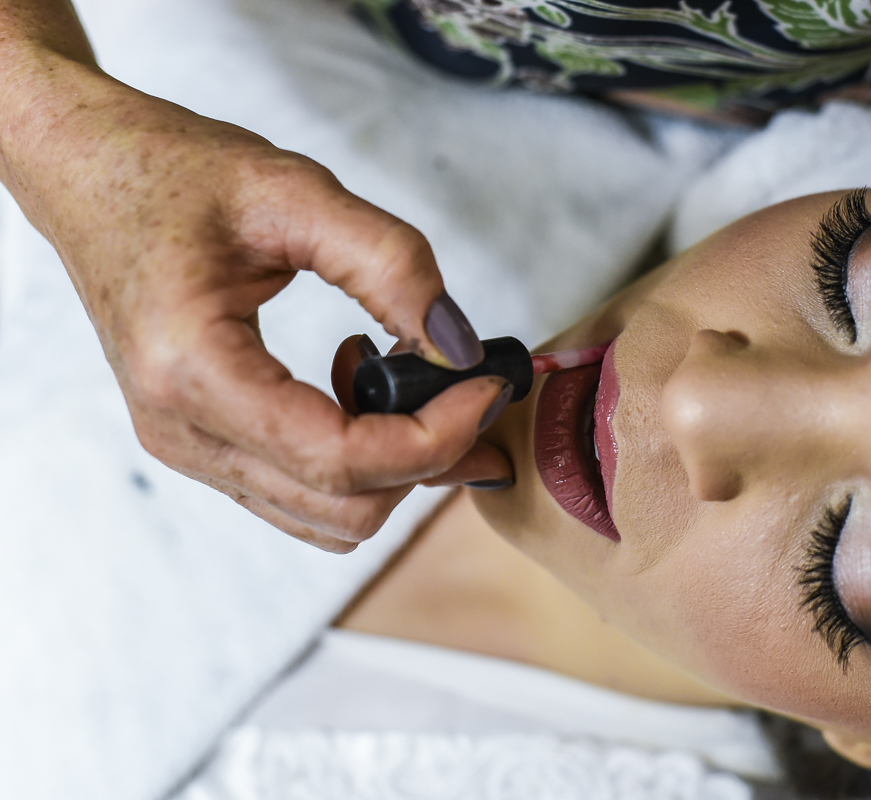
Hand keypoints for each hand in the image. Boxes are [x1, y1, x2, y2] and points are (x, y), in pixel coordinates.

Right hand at [2, 58, 512, 550]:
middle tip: (468, 391)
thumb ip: (391, 264)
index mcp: (192, 370)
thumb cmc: (174, 173)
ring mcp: (185, 447)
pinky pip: (299, 493)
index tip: (486, 386)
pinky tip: (358, 386)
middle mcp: (180, 431)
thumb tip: (460, 345)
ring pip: (325, 517)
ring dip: (393, 467)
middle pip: (342, 508)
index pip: (340, 460)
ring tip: (407, 380)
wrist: (91, 174)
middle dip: (426, 460)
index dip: (434, 436)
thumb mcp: (295, 192)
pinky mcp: (200, 443)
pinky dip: (355, 462)